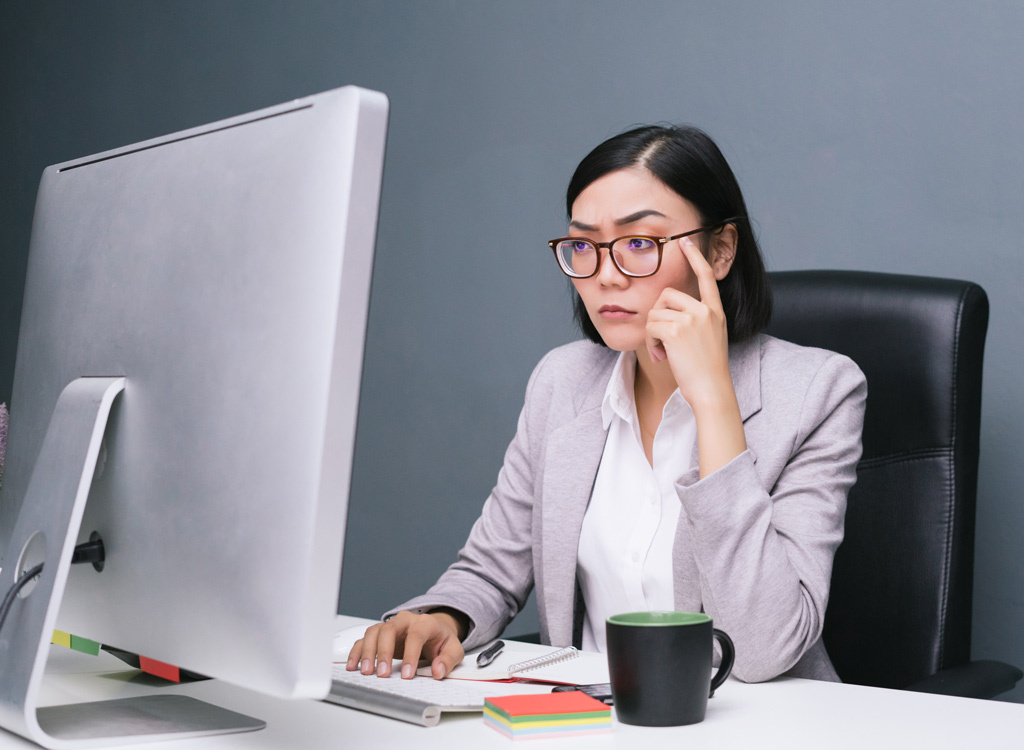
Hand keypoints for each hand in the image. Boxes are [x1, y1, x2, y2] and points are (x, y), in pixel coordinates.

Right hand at [345, 609, 465, 679]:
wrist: (434, 631)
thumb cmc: (441, 640)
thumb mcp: (454, 649)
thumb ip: (448, 660)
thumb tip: (437, 671)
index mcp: (425, 622)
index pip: (415, 635)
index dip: (410, 655)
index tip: (407, 675)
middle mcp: (405, 621)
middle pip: (389, 629)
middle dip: (384, 652)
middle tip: (383, 674)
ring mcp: (390, 626)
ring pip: (374, 632)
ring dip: (368, 652)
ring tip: (367, 672)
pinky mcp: (379, 634)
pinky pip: (364, 639)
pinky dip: (357, 651)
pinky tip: (353, 666)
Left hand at [644, 238, 745, 476]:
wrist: (712, 390)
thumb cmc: (707, 371)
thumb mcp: (709, 339)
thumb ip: (696, 321)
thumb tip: (667, 313)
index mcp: (716, 311)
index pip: (706, 276)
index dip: (695, 257)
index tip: (687, 241)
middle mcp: (706, 311)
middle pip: (667, 295)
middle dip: (657, 316)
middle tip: (662, 341)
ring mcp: (692, 319)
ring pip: (655, 313)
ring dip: (652, 334)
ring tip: (663, 352)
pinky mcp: (677, 330)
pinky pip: (650, 326)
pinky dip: (649, 343)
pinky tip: (660, 356)